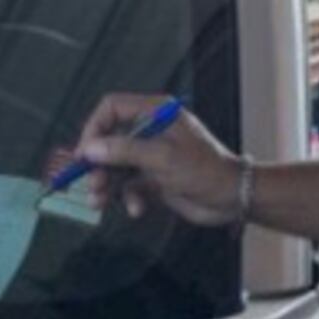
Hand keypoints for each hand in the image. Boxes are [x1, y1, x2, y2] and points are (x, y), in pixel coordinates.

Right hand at [73, 93, 244, 225]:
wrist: (234, 198)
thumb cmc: (205, 170)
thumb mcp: (163, 158)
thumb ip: (125, 151)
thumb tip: (90, 149)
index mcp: (156, 113)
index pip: (112, 108)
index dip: (93, 128)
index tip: (84, 154)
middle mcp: (151, 130)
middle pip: (109, 141)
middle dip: (98, 165)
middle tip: (91, 185)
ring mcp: (152, 155)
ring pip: (116, 166)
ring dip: (107, 185)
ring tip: (99, 203)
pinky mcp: (155, 178)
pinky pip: (130, 185)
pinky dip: (129, 198)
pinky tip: (137, 210)